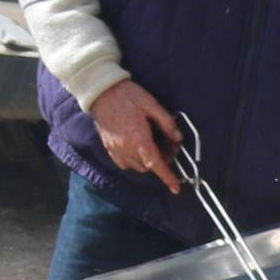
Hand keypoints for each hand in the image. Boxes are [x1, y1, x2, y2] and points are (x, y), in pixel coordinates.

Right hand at [86, 77, 183, 192]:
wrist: (101, 91)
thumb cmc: (127, 95)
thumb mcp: (152, 104)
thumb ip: (166, 123)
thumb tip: (177, 138)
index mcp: (139, 138)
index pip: (156, 164)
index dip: (167, 177)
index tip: (176, 188)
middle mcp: (126, 148)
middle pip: (148, 166)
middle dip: (160, 162)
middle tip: (168, 146)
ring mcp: (115, 149)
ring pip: (136, 167)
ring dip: (147, 162)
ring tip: (154, 145)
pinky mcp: (108, 147)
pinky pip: (124, 163)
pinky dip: (134, 161)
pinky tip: (138, 148)